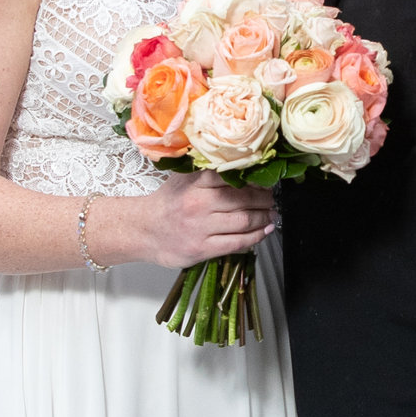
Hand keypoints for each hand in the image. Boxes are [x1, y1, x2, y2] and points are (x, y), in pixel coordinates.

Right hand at [130, 171, 273, 267]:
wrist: (144, 231)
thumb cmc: (166, 204)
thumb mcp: (182, 179)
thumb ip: (207, 173)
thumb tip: (242, 167)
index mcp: (195, 183)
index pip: (232, 176)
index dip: (254, 179)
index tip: (264, 181)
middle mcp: (198, 204)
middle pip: (243, 199)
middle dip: (264, 199)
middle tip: (272, 199)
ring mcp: (201, 228)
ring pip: (244, 221)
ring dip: (264, 217)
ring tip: (271, 214)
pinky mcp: (202, 248)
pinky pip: (237, 242)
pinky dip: (255, 237)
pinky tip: (264, 231)